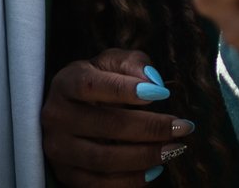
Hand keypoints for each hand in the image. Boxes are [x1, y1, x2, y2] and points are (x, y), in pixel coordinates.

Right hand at [39, 50, 193, 186]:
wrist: (71, 112)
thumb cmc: (99, 83)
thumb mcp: (111, 63)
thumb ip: (132, 64)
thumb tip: (154, 82)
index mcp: (66, 83)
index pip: (92, 86)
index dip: (126, 90)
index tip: (162, 93)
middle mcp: (56, 117)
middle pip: (106, 125)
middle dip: (150, 128)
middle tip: (182, 126)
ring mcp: (59, 149)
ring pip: (104, 159)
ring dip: (145, 156)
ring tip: (175, 148)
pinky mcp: (67, 175)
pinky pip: (101, 185)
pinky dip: (131, 180)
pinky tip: (156, 169)